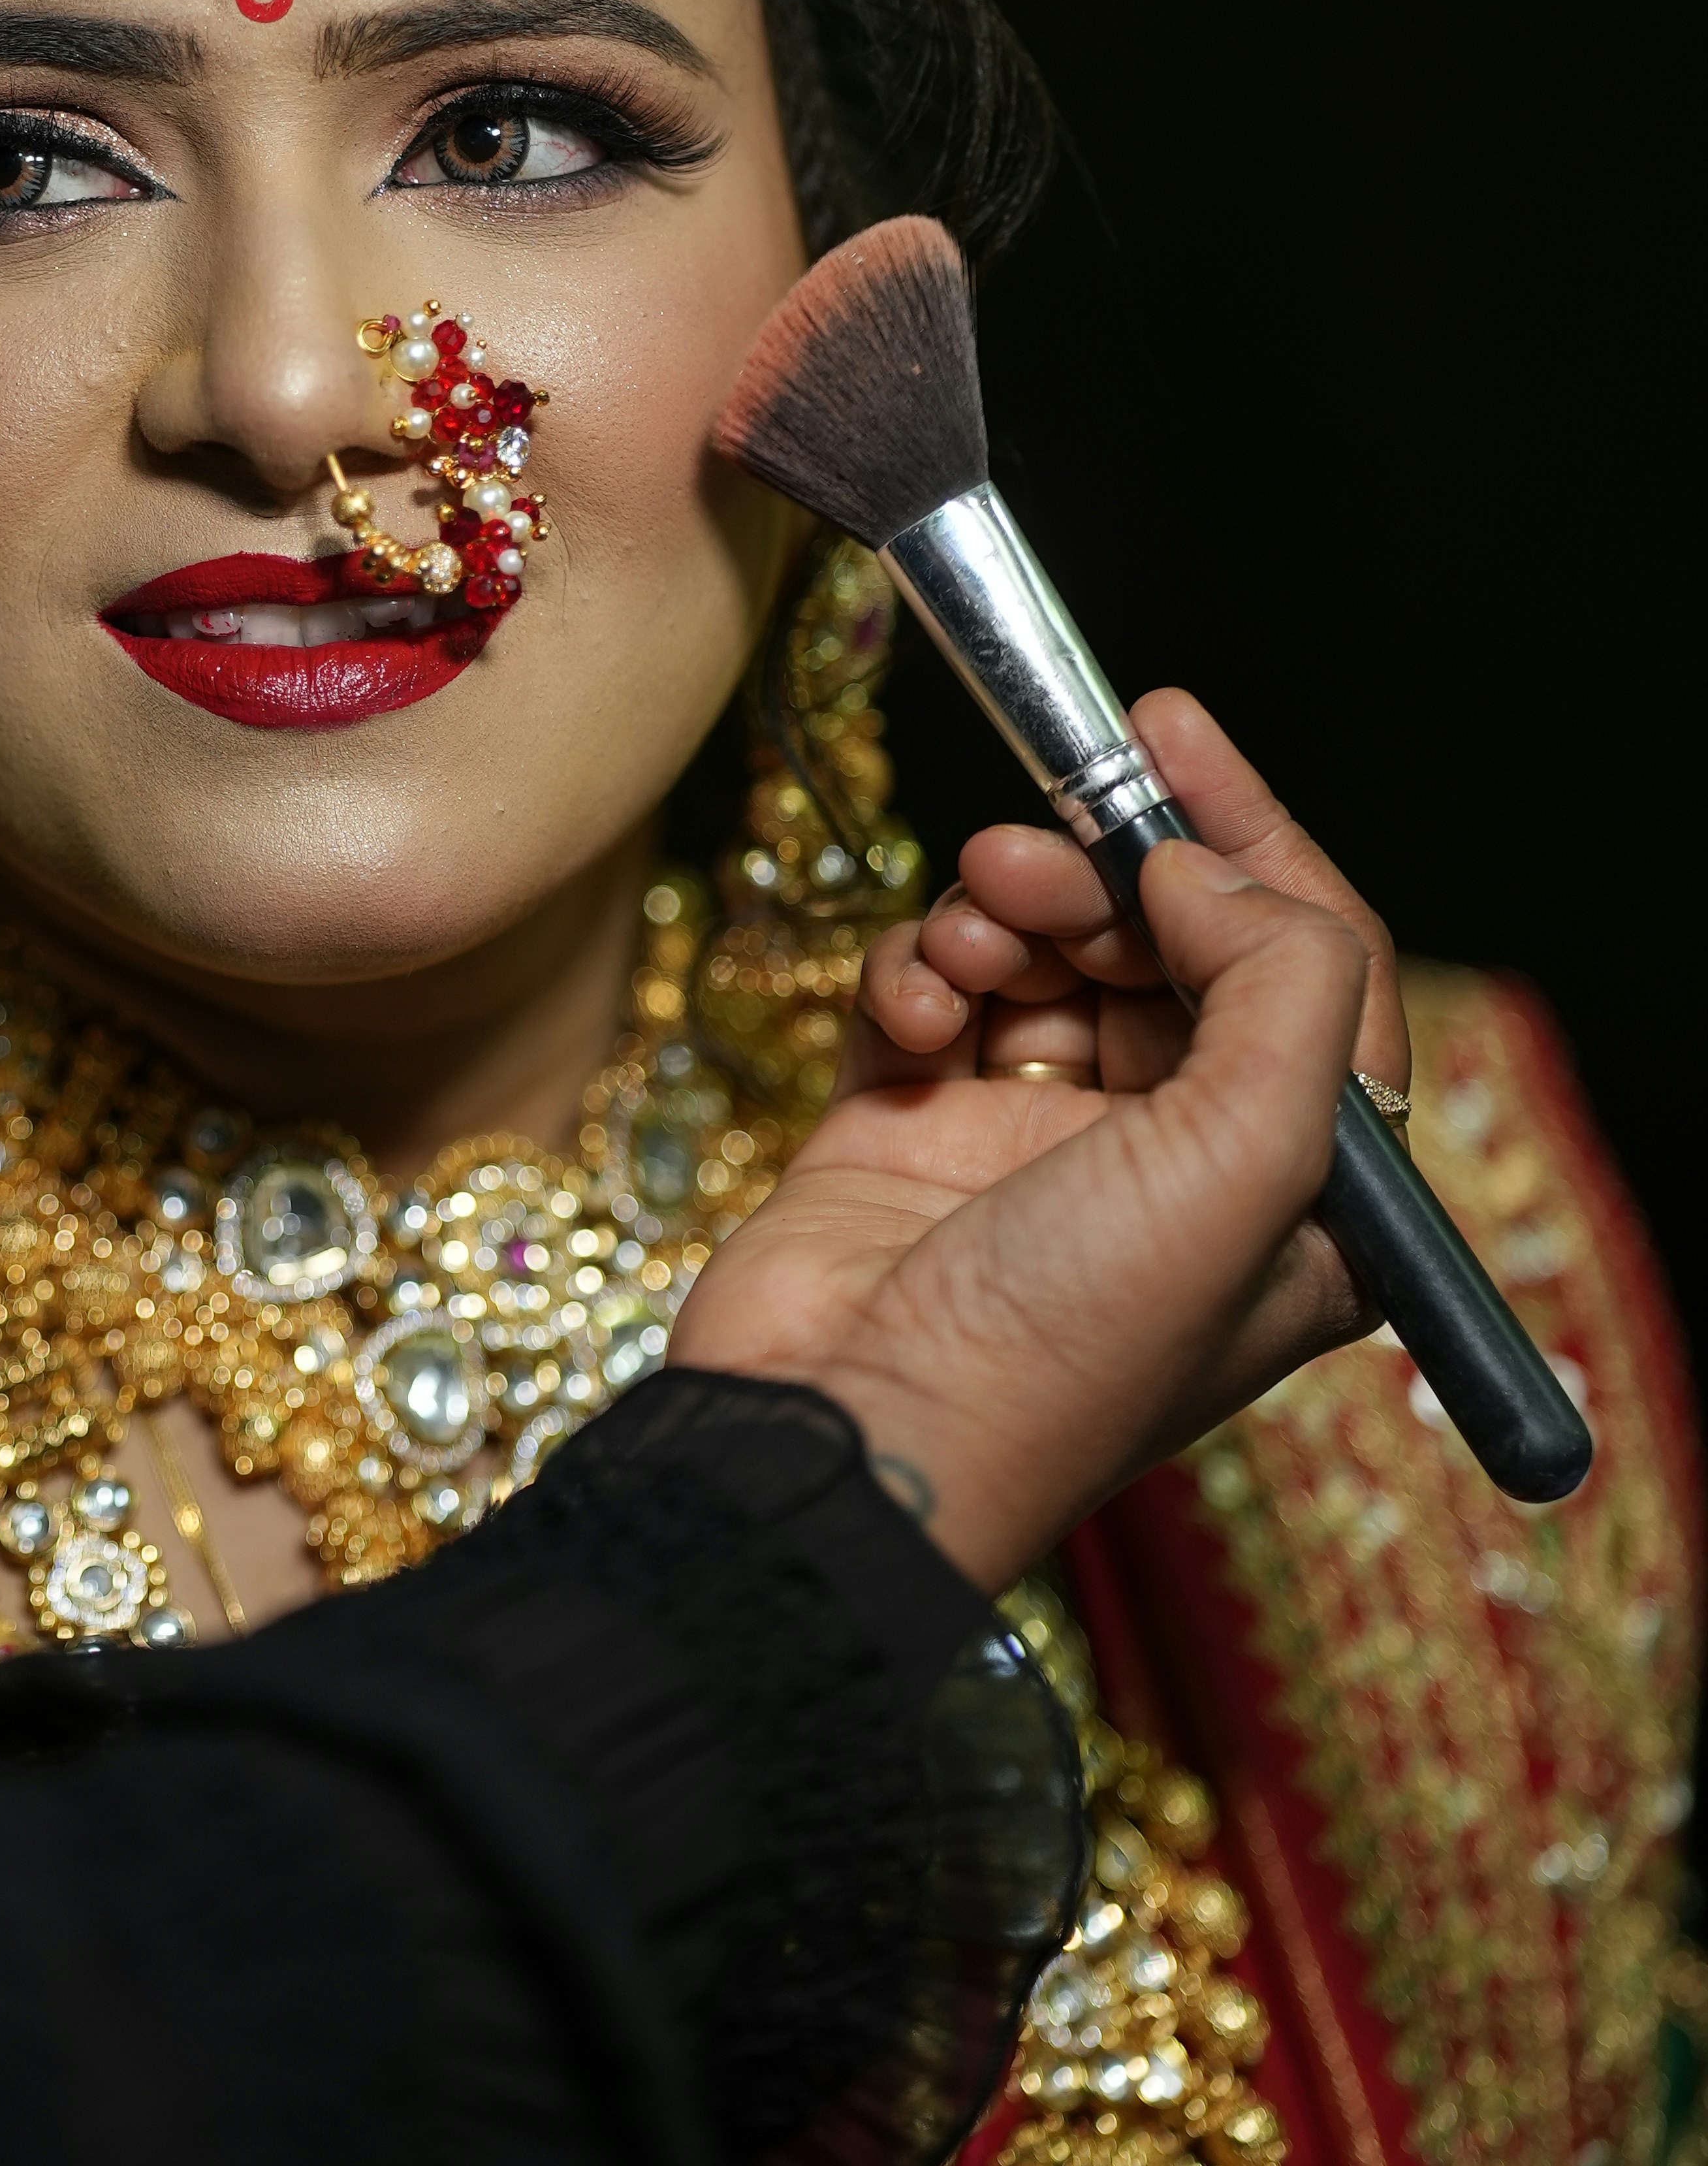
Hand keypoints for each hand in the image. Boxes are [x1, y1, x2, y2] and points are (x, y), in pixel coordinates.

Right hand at [665, 693, 1384, 1591]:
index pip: (1314, 965)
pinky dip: (916, 977)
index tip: (1168, 731)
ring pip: (1045, 955)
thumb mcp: (1251, 1163)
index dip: (1251, 837)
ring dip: (1000, 919)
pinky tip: (909, 1018)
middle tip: (1031, 857)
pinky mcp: (913, 1131)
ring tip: (965, 943)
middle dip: (1099, 877)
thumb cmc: (1065, 1342)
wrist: (851, 1433)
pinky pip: (934, 994)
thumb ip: (1283, 981)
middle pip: (1167, 944)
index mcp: (1302, 1195)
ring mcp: (1040, 1144)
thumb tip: (1206, 871)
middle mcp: (1180, 1163)